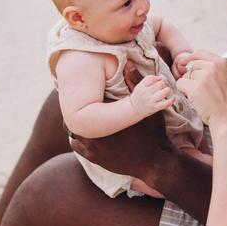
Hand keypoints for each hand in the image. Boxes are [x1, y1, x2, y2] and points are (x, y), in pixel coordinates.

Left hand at [69, 61, 175, 182]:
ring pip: (72, 134)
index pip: (79, 105)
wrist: (155, 161)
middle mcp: (94, 135)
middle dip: (75, 113)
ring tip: (80, 119)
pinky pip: (77, 147)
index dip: (78, 99)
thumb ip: (135, 84)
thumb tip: (129, 64)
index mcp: (103, 119)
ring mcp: (93, 149)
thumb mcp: (146, 106)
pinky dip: (79, 140)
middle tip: (78, 107)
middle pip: (71, 120)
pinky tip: (84, 134)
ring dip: (75, 127)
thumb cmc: (152, 132)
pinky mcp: (95, 159)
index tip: (79, 96)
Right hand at [130, 74, 173, 116]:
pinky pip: (166, 103)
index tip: (158, 81)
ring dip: (167, 90)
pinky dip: (172, 100)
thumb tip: (161, 77)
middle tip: (162, 87)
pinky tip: (173, 97)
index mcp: (141, 87)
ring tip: (166, 92)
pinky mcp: (155, 108)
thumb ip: (148, 80)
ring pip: (165, 92)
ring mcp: (150, 101)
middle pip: (160, 84)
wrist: (133, 110)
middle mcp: (145, 93)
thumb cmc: (138, 96)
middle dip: (163, 84)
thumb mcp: (139, 86)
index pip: (152, 78)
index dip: (157, 78)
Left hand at [175, 51, 226, 127]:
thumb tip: (201, 64)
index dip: (191, 58)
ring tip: (202, 97)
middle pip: (193, 66)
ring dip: (189, 85)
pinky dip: (183, 91)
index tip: (185, 63)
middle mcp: (213, 66)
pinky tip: (194, 99)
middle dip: (192, 77)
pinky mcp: (194, 88)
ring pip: (186, 76)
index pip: (200, 53)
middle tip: (201, 91)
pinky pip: (180, 84)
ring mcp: (204, 76)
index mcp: (223, 62)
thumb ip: (219, 69)